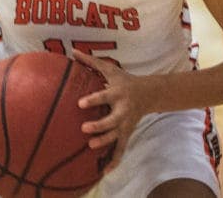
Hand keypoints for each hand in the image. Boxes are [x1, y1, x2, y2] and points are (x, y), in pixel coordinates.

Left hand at [73, 48, 144, 171]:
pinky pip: (121, 149)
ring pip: (116, 136)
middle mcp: (123, 110)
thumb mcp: (111, 69)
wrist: (149, 94)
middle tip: (84, 129)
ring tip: (91, 146)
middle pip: (112, 120)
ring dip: (105, 142)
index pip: (104, 96)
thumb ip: (91, 62)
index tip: (80, 104)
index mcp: (118, 93)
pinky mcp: (127, 133)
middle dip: (100, 126)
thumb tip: (73, 51)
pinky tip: (105, 171)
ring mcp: (126, 124)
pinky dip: (115, 160)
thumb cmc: (124, 80)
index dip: (93, 100)